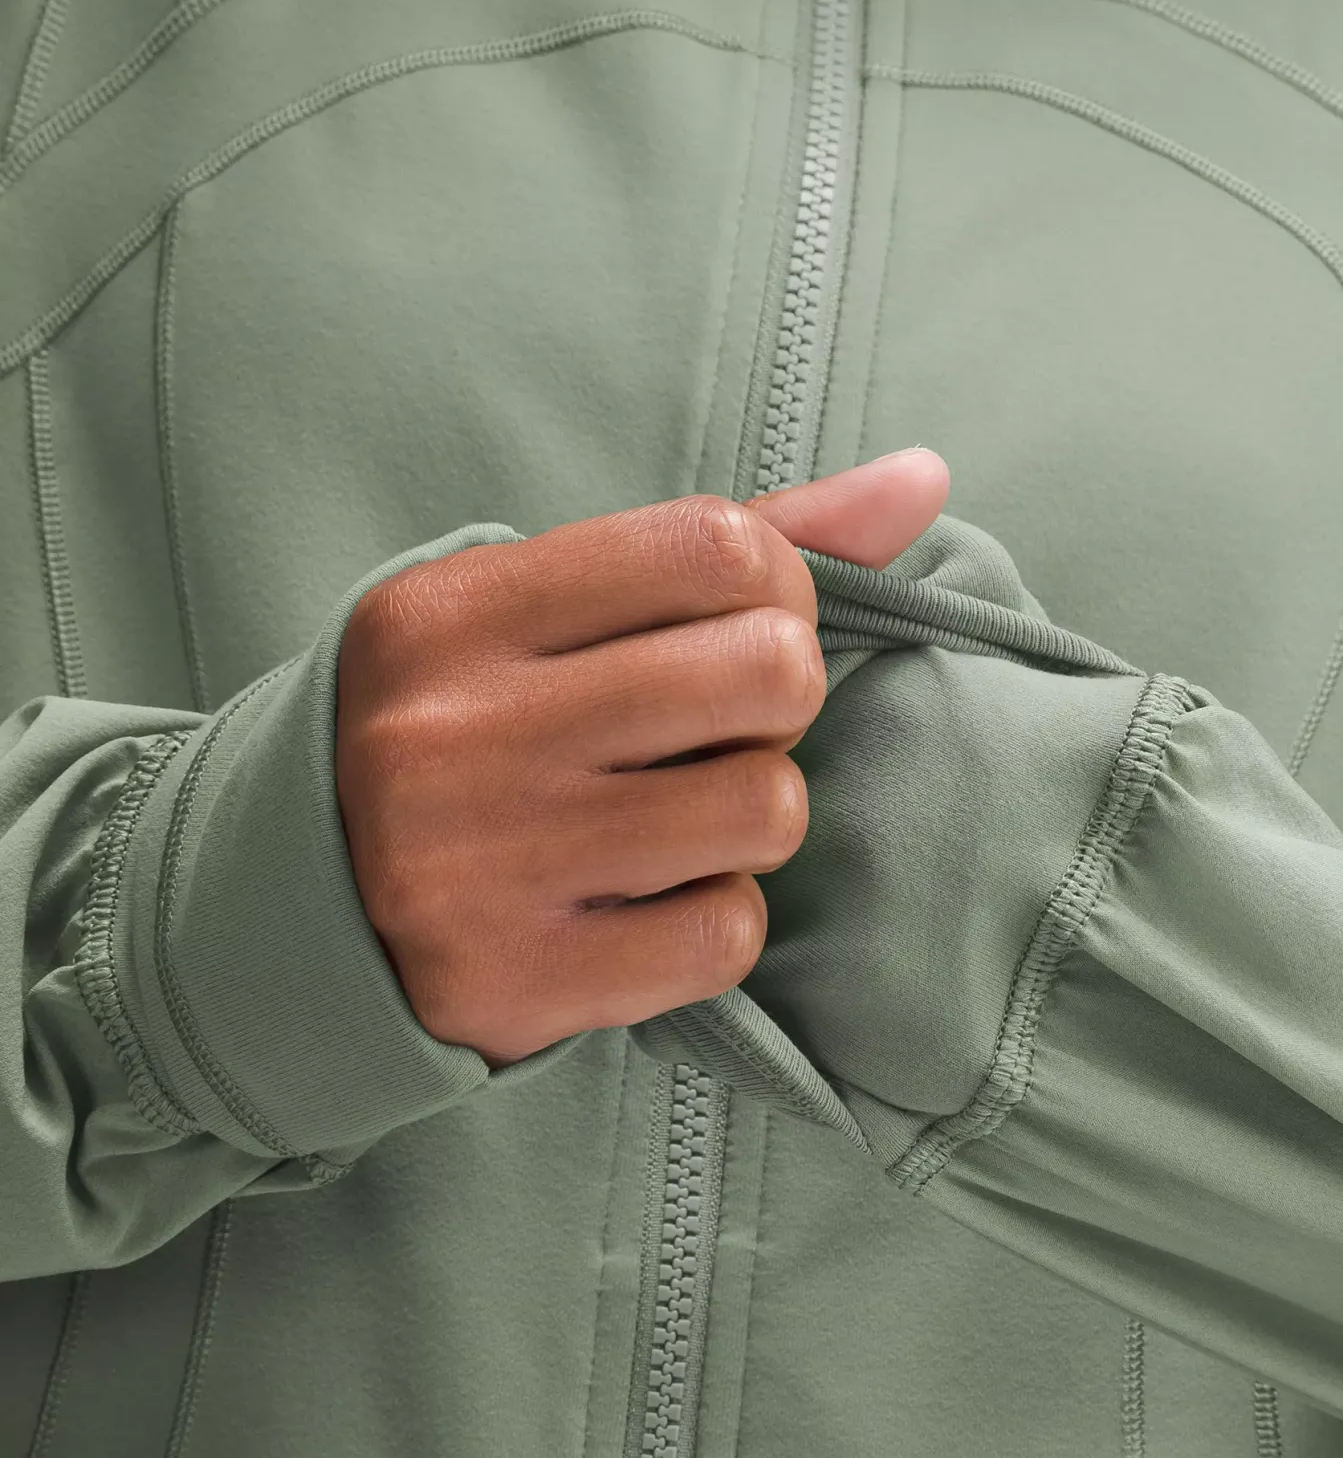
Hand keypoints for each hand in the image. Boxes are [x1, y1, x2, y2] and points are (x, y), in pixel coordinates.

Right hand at [334, 449, 949, 1064]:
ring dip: (755, 815)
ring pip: (766, 810)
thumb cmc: (460, 731)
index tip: (745, 630)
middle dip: (780, 702)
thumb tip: (925, 478)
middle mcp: (459, 731)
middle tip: (726, 730)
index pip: (719, 547)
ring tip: (686, 818)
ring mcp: (483, 864)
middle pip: (769, 673)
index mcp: (456, 613)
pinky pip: (725, 935)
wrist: (302, 912)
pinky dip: (716, 917)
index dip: (781, 590)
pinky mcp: (518, 980)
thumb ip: (727, 544)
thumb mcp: (539, 616)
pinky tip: (651, 904)